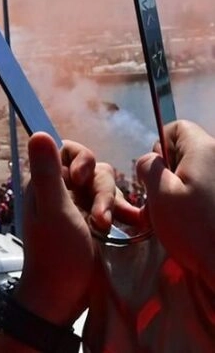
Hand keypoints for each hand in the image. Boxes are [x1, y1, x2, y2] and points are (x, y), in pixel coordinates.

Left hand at [15, 134, 135, 326]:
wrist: (62, 295)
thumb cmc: (55, 253)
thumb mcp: (54, 210)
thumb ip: (48, 173)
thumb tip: (37, 132)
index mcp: (45, 182)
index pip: (67, 150)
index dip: (81, 158)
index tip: (82, 177)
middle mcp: (62, 189)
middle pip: (93, 169)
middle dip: (101, 190)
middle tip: (99, 218)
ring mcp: (80, 205)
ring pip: (106, 187)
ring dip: (112, 204)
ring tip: (109, 228)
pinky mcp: (96, 221)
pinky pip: (115, 205)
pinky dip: (123, 212)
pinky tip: (134, 223)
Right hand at [135, 120, 214, 289]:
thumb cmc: (195, 229)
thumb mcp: (159, 195)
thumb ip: (148, 167)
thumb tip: (149, 161)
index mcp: (205, 150)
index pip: (178, 127)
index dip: (160, 145)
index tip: (155, 172)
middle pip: (188, 150)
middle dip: (170, 171)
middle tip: (161, 200)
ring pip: (197, 172)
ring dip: (182, 189)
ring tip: (176, 217)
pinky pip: (208, 189)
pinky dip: (197, 201)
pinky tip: (192, 224)